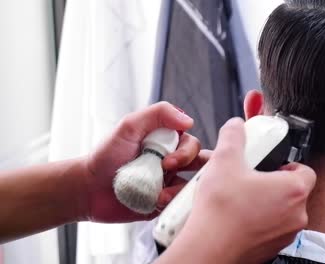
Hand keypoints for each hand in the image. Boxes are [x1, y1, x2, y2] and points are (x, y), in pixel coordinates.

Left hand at [81, 102, 202, 222]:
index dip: (186, 152)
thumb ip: (158, 114)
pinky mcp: (164, 204)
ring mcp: (169, 184)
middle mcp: (172, 162)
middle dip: (192, 169)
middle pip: (200, 164)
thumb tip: (188, 119)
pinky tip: (156, 203)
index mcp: (167, 143)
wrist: (88, 189)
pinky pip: (180, 205)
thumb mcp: (129, 126)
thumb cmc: (106, 155)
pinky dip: (172, 204)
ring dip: (181, 190)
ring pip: (193, 187)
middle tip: (168, 171)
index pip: (192, 144)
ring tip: (160, 195)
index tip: (166, 160)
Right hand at [164, 118, 316, 263]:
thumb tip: (236, 126)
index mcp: (294, 190)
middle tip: (250, 177)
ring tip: (239, 196)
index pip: (305, 170)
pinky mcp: (270, 249)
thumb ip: (233, 136)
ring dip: (264, 202)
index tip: (270, 163)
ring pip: (281, 211)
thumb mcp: (224, 160)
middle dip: (272, 182)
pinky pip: (269, 228)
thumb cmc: (221, 211)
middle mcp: (296, 215)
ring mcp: (285, 235)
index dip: (287, 163)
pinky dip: (257, 220)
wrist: (208, 249)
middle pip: (292, 191)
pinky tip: (235, 215)